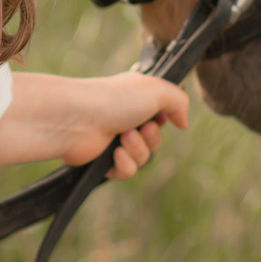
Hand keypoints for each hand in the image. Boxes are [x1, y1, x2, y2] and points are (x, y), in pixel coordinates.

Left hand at [0, 68, 191, 177]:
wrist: (77, 120)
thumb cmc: (114, 100)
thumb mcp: (157, 90)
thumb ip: (180, 101)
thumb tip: (183, 122)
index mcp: (136, 98)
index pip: (162, 115)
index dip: (165, 119)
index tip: (160, 116)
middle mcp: (125, 117)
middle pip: (155, 140)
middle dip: (152, 138)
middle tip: (139, 128)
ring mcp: (113, 139)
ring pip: (143, 158)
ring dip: (138, 150)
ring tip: (122, 139)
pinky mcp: (102, 160)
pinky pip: (126, 171)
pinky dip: (125, 165)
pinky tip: (114, 154)